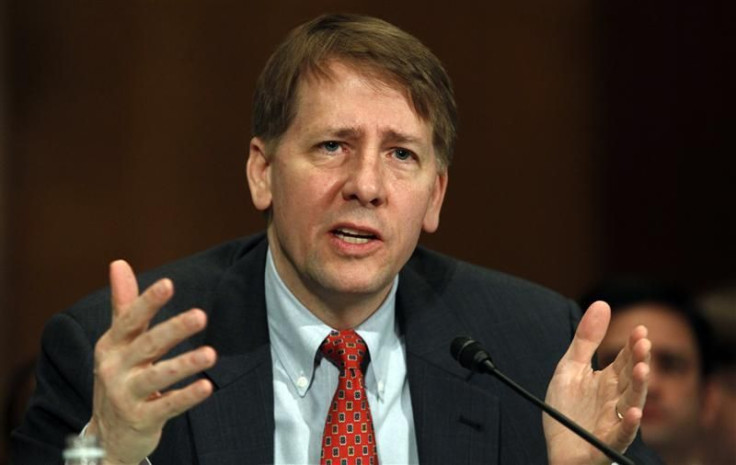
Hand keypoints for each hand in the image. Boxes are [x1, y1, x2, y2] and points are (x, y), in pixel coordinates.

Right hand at [87, 260, 216, 464]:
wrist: (107, 434)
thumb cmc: (119, 376)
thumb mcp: (118, 342)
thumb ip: (124, 305)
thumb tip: (119, 263)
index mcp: (112, 345)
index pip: (131, 319)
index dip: (148, 301)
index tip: (168, 283)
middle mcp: (115, 368)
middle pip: (148, 345)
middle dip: (174, 329)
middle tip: (201, 315)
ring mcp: (126, 395)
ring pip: (158, 376)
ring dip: (185, 364)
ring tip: (211, 354)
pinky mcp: (141, 419)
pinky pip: (167, 406)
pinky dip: (186, 397)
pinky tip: (207, 387)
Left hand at [543, 301, 650, 464]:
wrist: (558, 447)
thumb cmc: (566, 409)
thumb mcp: (570, 368)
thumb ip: (586, 339)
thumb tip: (602, 303)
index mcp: (609, 380)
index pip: (626, 359)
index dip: (632, 346)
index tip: (639, 329)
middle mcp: (616, 399)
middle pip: (631, 378)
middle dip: (638, 361)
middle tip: (643, 343)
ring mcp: (613, 420)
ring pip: (631, 403)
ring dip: (639, 387)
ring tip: (643, 369)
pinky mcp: (607, 441)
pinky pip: (621, 434)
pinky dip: (629, 425)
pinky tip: (633, 413)